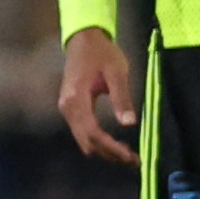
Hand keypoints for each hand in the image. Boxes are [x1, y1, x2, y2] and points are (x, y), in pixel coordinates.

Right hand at [58, 27, 137, 162]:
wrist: (83, 39)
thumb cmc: (102, 52)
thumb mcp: (116, 72)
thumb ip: (122, 97)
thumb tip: (129, 124)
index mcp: (77, 98)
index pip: (93, 131)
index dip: (111, 147)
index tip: (129, 155)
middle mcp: (67, 107)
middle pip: (86, 141)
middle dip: (109, 153)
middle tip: (133, 159)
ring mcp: (66, 108)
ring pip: (83, 139)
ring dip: (104, 149)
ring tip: (126, 154)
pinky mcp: (70, 108)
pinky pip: (82, 132)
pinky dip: (98, 141)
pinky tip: (113, 142)